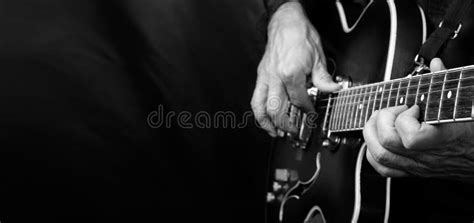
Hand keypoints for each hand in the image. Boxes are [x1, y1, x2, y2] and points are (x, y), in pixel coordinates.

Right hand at [251, 2, 340, 136]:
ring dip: (265, 122)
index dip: (307, 111)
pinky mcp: (261, 75)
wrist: (286, 22)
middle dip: (284, 124)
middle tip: (291, 130)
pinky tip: (266, 116)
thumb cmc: (300, 35)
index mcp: (291, 74)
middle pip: (276, 109)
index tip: (311, 115)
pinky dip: (259, 110)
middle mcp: (275, 77)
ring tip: (273, 131)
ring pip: (259, 105)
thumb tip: (333, 90)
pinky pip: (256, 97)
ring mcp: (265, 76)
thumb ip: (324, 78)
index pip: (299, 100)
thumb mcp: (318, 57)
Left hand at [363, 58, 473, 181]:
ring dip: (372, 133)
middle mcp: (426, 156)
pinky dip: (373, 151)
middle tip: (393, 110)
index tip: (413, 107)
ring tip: (380, 120)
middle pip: (387, 143)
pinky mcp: (412, 171)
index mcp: (442, 139)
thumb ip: (447, 83)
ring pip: (380, 156)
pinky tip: (378, 138)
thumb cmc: (473, 131)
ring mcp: (418, 165)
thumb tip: (436, 64)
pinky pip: (383, 167)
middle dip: (382, 120)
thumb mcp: (465, 104)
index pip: (411, 138)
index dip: (404, 119)